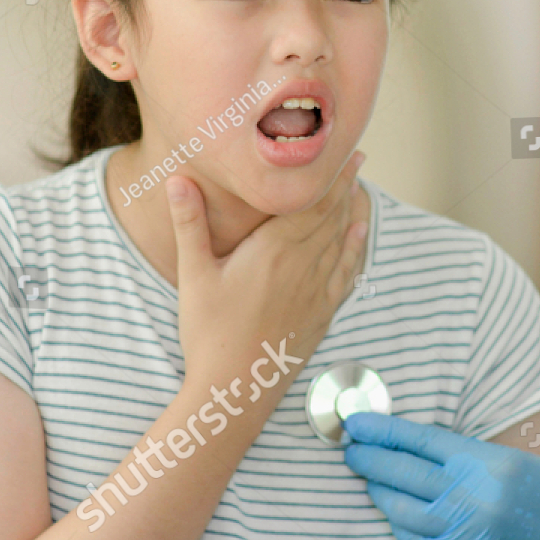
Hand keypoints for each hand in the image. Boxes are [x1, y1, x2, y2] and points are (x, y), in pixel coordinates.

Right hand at [166, 150, 368, 399]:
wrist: (235, 390)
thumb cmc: (209, 332)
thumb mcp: (195, 275)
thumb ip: (190, 224)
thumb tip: (178, 179)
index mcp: (275, 250)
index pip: (312, 202)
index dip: (330, 175)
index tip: (343, 149)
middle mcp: (304, 266)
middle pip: (332, 216)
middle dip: (346, 184)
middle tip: (357, 155)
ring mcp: (318, 291)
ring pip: (343, 240)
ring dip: (354, 210)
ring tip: (361, 185)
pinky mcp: (323, 313)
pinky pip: (347, 271)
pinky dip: (357, 247)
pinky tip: (361, 233)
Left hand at [341, 412, 539, 539]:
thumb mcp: (513, 460)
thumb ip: (464, 456)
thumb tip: (412, 446)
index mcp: (486, 463)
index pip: (418, 440)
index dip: (382, 429)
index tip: (356, 420)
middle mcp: (472, 499)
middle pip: (401, 473)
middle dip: (369, 458)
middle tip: (350, 445)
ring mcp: (466, 535)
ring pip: (400, 511)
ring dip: (379, 492)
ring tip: (369, 477)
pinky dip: (402, 524)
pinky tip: (395, 511)